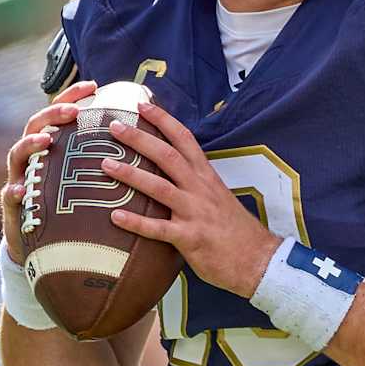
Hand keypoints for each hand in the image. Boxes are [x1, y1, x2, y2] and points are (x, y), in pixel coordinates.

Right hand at [1, 81, 97, 263]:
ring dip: (30, 144)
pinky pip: (10, 196)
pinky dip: (15, 192)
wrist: (42, 244)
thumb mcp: (84, 179)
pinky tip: (22, 191)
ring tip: (45, 140)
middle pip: (35, 125)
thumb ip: (103, 158)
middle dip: (52, 114)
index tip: (93, 85)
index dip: (73, 97)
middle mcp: (32, 157)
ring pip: (17, 154)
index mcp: (52, 147)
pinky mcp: (14, 206)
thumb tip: (143, 137)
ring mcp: (20, 178)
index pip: (60, 114)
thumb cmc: (69, 205)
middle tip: (73, 111)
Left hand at [101, 101, 281, 296]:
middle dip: (140, 139)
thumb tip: (170, 176)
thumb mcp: (218, 198)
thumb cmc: (236, 232)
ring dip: (131, 174)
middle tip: (114, 126)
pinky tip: (114, 216)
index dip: (164, 120)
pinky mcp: (190, 238)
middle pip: (168, 156)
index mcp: (207, 177)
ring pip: (160, 188)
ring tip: (105, 164)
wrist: (259, 260)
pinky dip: (136, 222)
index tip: (142, 104)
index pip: (185, 140)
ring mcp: (195, 213)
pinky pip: (158, 229)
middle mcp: (201, 190)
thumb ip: (195, 186)